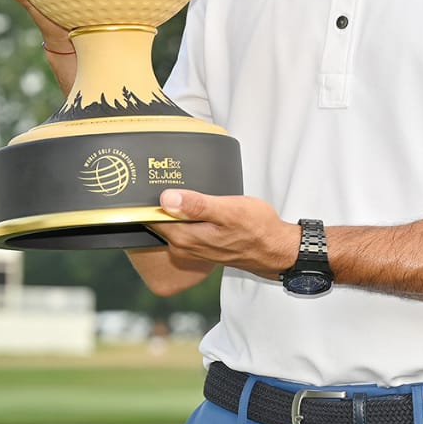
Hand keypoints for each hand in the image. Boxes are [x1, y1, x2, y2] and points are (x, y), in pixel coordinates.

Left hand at [149, 190, 299, 280]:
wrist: (275, 249)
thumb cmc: (256, 228)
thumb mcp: (229, 211)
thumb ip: (197, 205)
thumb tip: (166, 198)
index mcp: (185, 237)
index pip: (151, 217)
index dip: (147, 198)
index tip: (149, 178)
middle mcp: (183, 245)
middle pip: (158, 220)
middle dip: (157, 200)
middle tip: (161, 174)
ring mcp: (191, 247)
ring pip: (170, 223)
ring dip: (170, 206)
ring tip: (176, 184)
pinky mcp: (201, 244)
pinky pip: (182, 227)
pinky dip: (182, 214)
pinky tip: (192, 201)